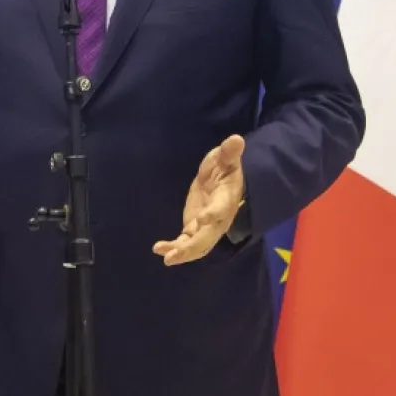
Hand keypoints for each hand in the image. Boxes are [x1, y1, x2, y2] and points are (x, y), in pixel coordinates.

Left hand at [153, 135, 246, 265]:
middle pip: (208, 237)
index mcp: (227, 199)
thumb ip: (229, 152)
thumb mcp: (225, 157)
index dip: (213, 214)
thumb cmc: (225, 167)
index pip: (222, 208)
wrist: (223, 179)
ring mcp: (206, 227)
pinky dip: (173, 247)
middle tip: (176, 254)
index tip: (203, 218)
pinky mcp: (195, 228)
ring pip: (197, 246)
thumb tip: (237, 139)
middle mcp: (218, 219)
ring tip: (165, 257)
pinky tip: (158, 249)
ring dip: (182, 253)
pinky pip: (185, 242)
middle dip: (192, 247)